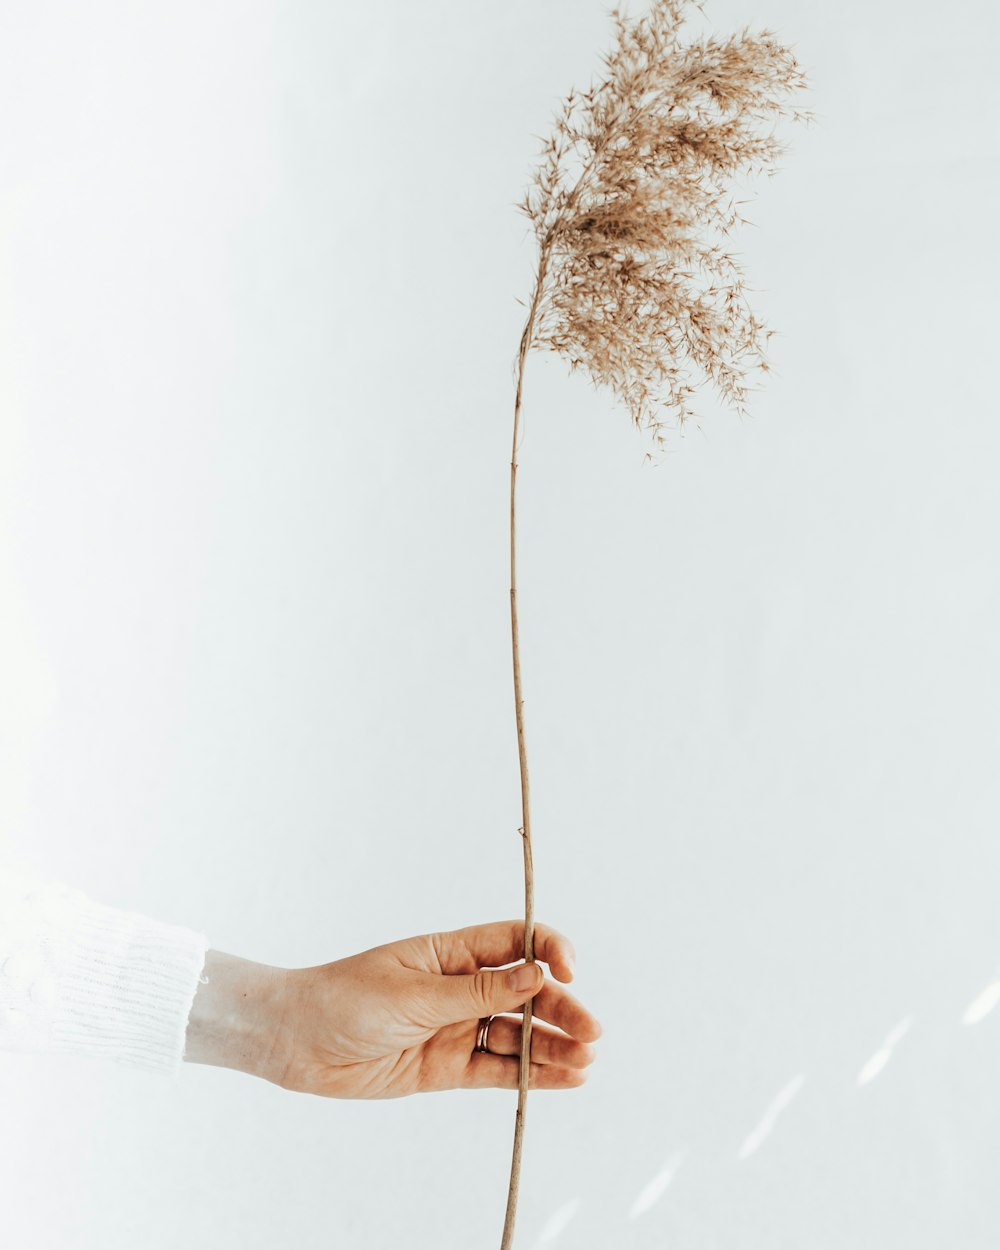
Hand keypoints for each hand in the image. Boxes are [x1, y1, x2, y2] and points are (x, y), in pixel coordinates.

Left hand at [185, 920, 601, 1099]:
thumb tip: (535, 975)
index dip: (548, 949)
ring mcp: (454, 1027)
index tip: (568, 968)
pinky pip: (497, 1069)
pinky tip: (564, 1077)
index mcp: (449, 951)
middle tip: (591, 1030)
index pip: (513, 942)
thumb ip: (477, 992)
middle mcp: (459, 987)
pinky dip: (531, 1074)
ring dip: (553, 1044)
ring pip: (516, 1033)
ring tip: (587, 1058)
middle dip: (561, 1007)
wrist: (295, 1042)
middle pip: (524, 992)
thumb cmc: (345, 1000)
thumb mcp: (414, 994)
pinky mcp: (446, 1067)